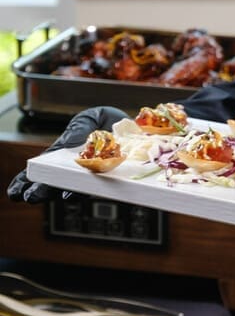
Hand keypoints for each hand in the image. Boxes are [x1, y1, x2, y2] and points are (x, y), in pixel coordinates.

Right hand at [6, 105, 128, 203]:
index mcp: (64, 154)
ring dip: (63, 192)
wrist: (139, 127)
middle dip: (41, 190)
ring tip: (53, 196)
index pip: (41, 170)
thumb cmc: (108, 122)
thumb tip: (67, 143)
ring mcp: (92, 175)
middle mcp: (75, 169)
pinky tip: (73, 193)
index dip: (26, 182)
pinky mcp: (110, 179)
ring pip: (74, 187)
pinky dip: (86, 189)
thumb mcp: (90, 118)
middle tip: (29, 197)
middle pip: (54, 182)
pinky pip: (98, 186)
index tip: (14, 193)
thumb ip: (78, 128)